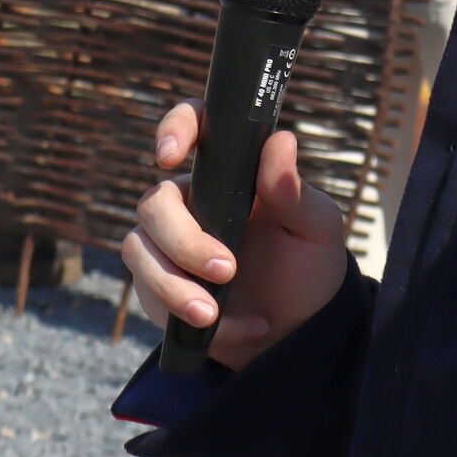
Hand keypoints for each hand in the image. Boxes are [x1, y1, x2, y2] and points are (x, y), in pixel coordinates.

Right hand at [123, 102, 349, 371]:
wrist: (298, 329)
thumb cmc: (307, 265)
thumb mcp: (316, 227)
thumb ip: (293, 190)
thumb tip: (281, 141)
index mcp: (229, 172)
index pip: (192, 127)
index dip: (174, 129)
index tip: (170, 156)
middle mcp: (191, 201)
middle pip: (155, 202)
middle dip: (185, 240)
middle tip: (228, 269)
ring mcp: (167, 243)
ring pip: (139, 247)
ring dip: (174, 284)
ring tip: (214, 312)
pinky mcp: (157, 284)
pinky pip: (150, 291)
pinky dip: (187, 313)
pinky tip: (238, 327)